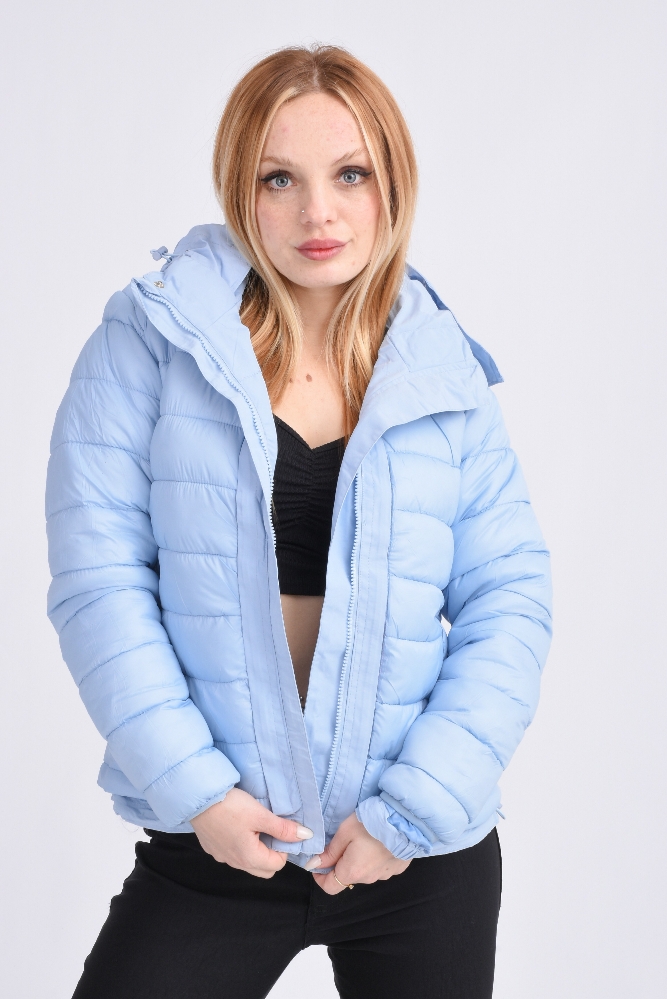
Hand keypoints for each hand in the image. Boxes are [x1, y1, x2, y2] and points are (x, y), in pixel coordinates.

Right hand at [190, 787, 312, 878]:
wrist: (199, 798)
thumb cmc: (230, 806)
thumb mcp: (261, 815)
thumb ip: (283, 828)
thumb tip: (306, 836)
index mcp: (249, 858)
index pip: (278, 865)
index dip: (284, 848)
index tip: (280, 830)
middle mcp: (235, 863)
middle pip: (263, 868)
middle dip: (271, 853)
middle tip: (269, 830)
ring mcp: (222, 857)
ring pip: (247, 862)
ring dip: (256, 849)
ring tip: (254, 827)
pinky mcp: (213, 848)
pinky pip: (232, 853)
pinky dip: (240, 844)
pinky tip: (237, 826)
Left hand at [309, 812, 409, 894]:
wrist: (406, 820)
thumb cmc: (372, 823)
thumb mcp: (345, 832)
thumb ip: (329, 852)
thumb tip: (314, 865)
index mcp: (353, 872)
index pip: (330, 887)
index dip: (320, 876)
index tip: (319, 862)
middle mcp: (369, 879)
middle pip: (348, 876)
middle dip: (341, 863)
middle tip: (344, 841)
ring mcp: (385, 874)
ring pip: (365, 872)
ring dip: (359, 860)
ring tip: (365, 838)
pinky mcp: (398, 868)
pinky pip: (380, 867)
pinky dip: (375, 858)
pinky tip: (379, 842)